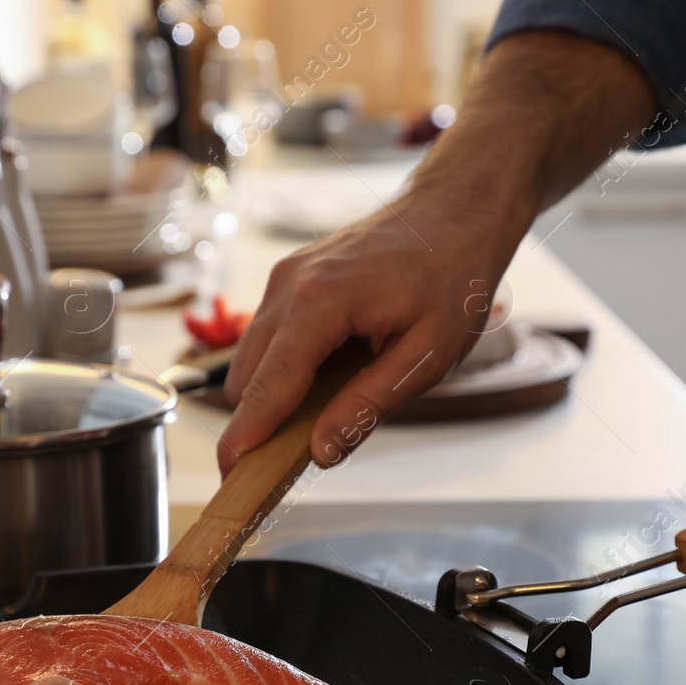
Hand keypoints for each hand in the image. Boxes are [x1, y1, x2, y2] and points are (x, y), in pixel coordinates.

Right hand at [214, 30, 658, 475]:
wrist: (456, 212)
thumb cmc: (453, 276)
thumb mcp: (426, 356)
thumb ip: (368, 405)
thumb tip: (321, 450)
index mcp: (320, 303)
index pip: (268, 384)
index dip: (247, 435)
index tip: (229, 473)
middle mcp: (289, 286)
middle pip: (247, 377)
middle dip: (259, 422)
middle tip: (287, 463)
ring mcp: (284, 278)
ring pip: (251, 359)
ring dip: (272, 395)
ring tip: (321, 415)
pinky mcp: (289, 279)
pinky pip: (268, 338)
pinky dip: (283, 369)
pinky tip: (327, 377)